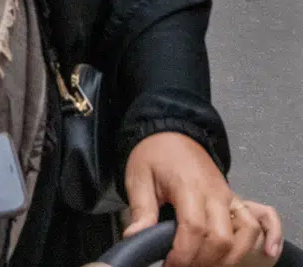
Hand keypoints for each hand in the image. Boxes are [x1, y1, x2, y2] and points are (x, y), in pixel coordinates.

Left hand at [123, 132, 277, 266]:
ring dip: (225, 258)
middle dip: (202, 260)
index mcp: (189, 186)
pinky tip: (224, 257)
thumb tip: (134, 237)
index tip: (169, 265)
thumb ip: (141, 209)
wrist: (172, 132)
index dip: (184, 254)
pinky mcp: (235, 200)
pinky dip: (244, 246)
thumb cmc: (153, 155)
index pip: (194, 228)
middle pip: (221, 238)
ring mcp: (229, 197)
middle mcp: (215, 193)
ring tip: (199, 263)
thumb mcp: (138, 178)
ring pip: (243, 236)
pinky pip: (250, 227)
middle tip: (180, 266)